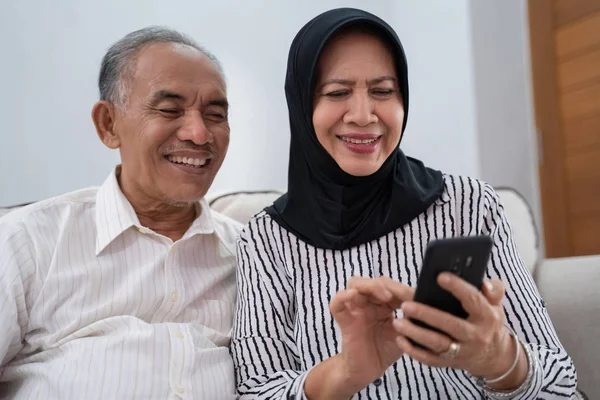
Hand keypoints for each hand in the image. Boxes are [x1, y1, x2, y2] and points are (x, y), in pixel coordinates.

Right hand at [304, 276, 413, 398]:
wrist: (369, 372)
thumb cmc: (386, 350)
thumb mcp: (404, 333)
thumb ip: (411, 319)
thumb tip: (426, 305)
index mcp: (382, 303)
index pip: (389, 286)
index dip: (401, 287)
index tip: (416, 295)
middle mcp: (368, 303)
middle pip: (372, 281)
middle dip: (388, 285)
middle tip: (402, 296)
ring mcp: (355, 309)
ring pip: (355, 284)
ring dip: (370, 286)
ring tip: (385, 297)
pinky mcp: (345, 320)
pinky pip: (337, 304)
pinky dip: (343, 296)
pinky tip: (353, 295)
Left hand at [392, 273, 527, 388]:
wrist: (493, 355)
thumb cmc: (488, 320)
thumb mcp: (495, 303)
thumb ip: (494, 289)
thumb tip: (485, 284)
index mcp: (487, 316)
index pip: (473, 300)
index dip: (457, 288)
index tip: (440, 277)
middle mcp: (476, 335)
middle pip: (451, 325)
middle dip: (427, 315)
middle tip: (406, 305)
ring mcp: (463, 351)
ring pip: (438, 344)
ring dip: (416, 334)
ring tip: (397, 322)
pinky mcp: (451, 363)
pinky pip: (431, 359)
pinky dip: (415, 351)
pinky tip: (400, 340)